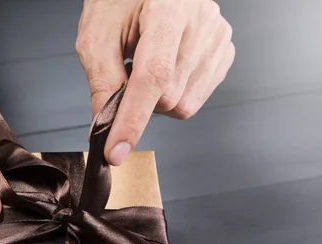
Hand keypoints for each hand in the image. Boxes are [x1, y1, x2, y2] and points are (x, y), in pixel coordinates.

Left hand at [76, 0, 234, 164]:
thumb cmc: (118, 1)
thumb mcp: (97, 35)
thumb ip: (101, 82)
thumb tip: (105, 127)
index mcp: (169, 7)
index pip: (154, 76)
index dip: (133, 119)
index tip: (116, 151)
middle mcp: (202, 19)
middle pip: (169, 97)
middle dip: (139, 102)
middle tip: (125, 75)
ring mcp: (218, 36)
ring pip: (184, 104)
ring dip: (157, 99)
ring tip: (145, 63)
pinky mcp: (224, 52)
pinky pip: (197, 97)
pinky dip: (174, 94)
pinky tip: (165, 68)